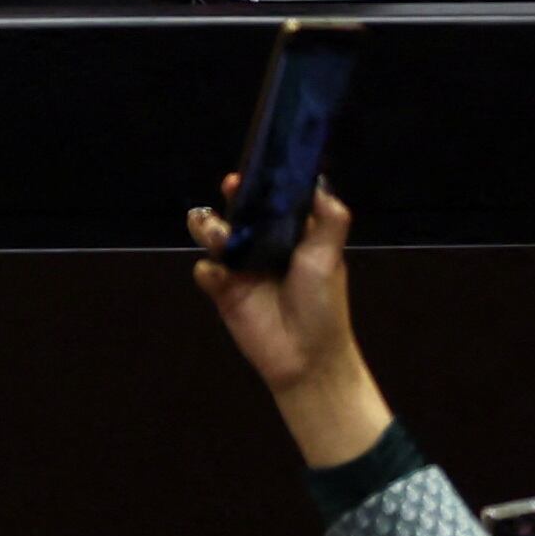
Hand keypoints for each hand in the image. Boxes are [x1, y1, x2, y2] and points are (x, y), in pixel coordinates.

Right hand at [189, 176, 389, 469]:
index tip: (246, 177)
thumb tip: (321, 181)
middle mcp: (261, 247)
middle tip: (228, 194)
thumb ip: (329, 220)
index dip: (256, 185)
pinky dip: (209, 271)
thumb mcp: (329, 258)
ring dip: (210, 229)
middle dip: (227, 201)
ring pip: (211, 234)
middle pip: (234, 212)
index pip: (268, 201)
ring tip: (219, 237)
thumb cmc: (324, 306)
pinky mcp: (223, 292)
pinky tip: (222, 279)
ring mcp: (239, 268)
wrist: (307, 358)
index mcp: (288, 236)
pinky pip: (205, 271)